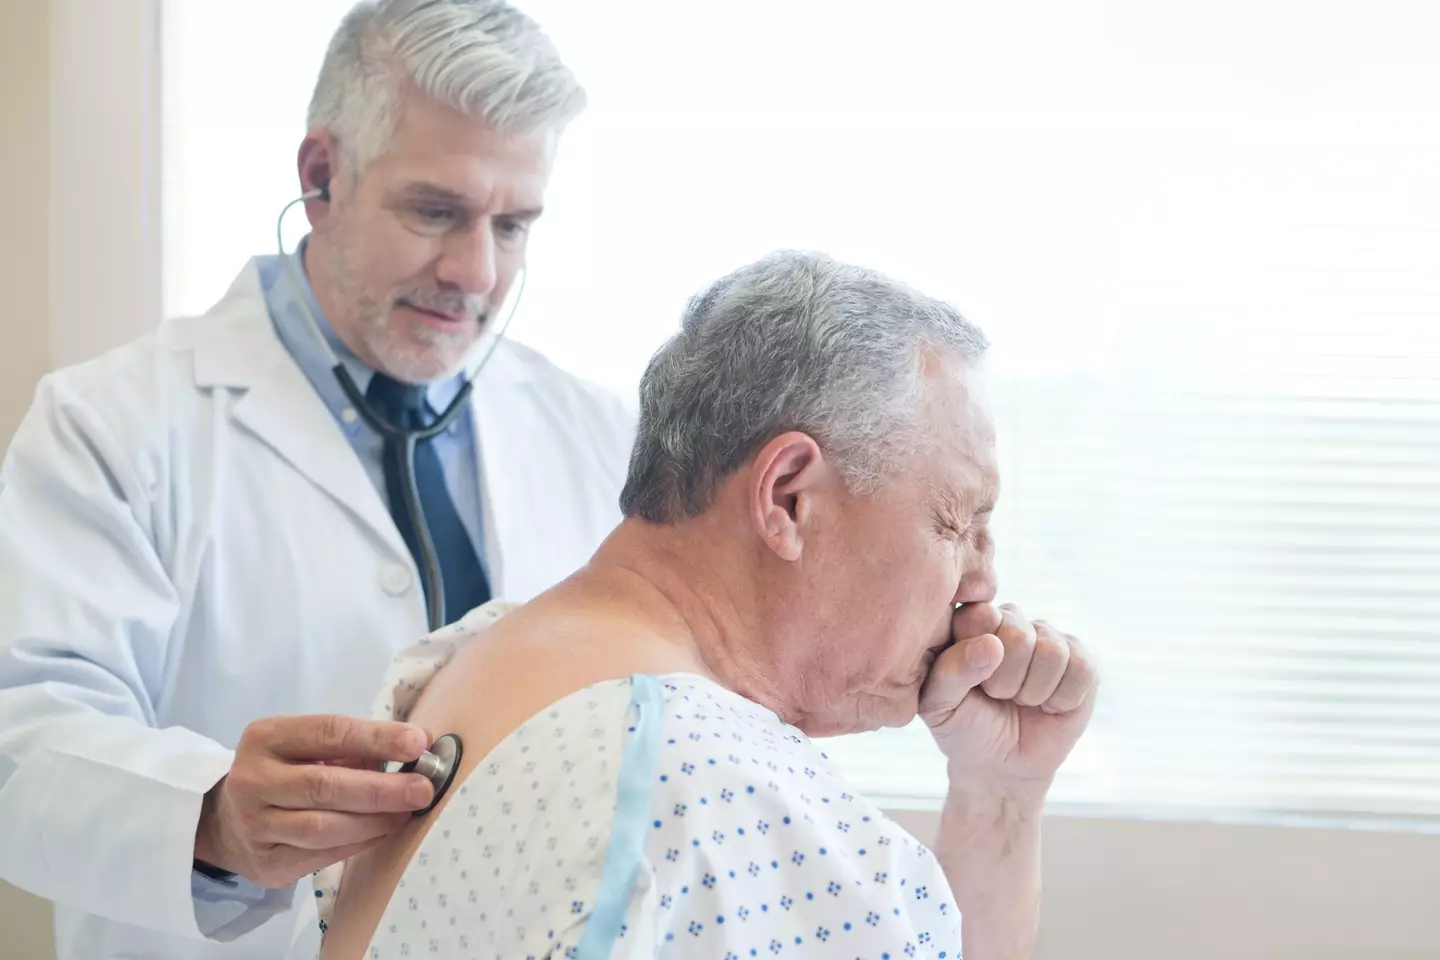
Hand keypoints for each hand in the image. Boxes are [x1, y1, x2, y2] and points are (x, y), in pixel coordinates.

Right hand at [194, 714, 434, 886]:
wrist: (228, 820)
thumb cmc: (286, 771)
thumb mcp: (306, 745)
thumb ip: (353, 745)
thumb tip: (416, 746)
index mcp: (266, 737)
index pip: (328, 733)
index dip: (376, 738)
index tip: (417, 743)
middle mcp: (253, 780)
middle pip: (325, 786)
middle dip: (381, 788)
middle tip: (422, 788)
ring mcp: (255, 825)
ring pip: (323, 827)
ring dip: (373, 821)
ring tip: (406, 812)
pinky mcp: (266, 863)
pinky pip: (321, 855)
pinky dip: (359, 843)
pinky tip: (383, 831)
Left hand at [919, 602, 1097, 789]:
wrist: (1001, 763)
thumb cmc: (964, 725)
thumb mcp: (940, 705)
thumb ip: (951, 671)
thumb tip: (991, 644)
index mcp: (971, 622)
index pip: (981, 615)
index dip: (978, 657)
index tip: (972, 682)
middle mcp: (1012, 621)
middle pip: (1019, 635)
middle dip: (1006, 681)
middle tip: (998, 696)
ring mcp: (1049, 637)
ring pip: (1052, 652)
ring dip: (1033, 692)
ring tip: (1021, 700)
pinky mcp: (1082, 659)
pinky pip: (1081, 668)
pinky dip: (1063, 699)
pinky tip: (1049, 705)